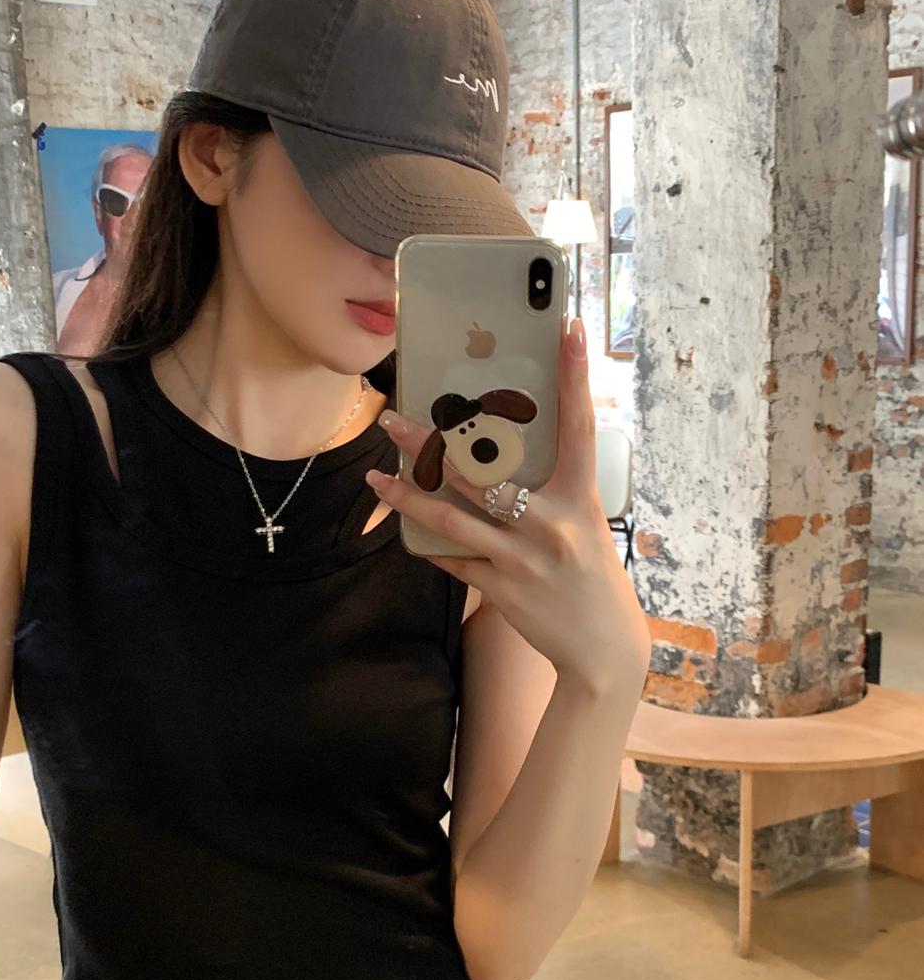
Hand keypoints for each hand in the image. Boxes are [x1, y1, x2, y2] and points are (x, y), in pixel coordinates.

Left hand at [365, 317, 650, 697]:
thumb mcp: (585, 526)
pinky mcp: (500, 587)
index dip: (574, 375)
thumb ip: (554, 492)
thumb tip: (507, 461)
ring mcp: (521, 556)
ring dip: (407, 497)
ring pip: (450, 518)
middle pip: (480, 470)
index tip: (566, 329)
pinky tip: (408, 533)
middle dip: (430, 444)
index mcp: (580, 497)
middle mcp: (549, 522)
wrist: (603, 650)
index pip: (579, 424)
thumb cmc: (595, 580)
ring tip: (375, 479)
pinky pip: (454, 559)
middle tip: (392, 418)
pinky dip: (430, 546)